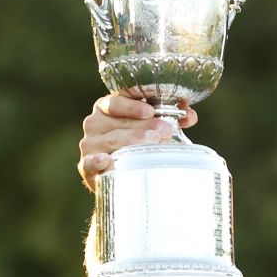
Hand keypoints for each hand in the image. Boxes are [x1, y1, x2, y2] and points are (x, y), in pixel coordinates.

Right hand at [78, 94, 197, 191]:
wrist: (119, 175)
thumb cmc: (135, 144)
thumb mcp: (150, 126)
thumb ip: (170, 117)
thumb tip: (190, 115)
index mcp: (107, 107)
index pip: (116, 101)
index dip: (133, 105)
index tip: (151, 111)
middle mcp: (95, 123)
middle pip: (119, 122)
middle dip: (144, 126)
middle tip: (164, 131)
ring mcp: (89, 144)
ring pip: (111, 139)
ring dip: (132, 140)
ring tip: (152, 142)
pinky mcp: (86, 165)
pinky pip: (89, 162)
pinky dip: (97, 161)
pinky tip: (107, 160)